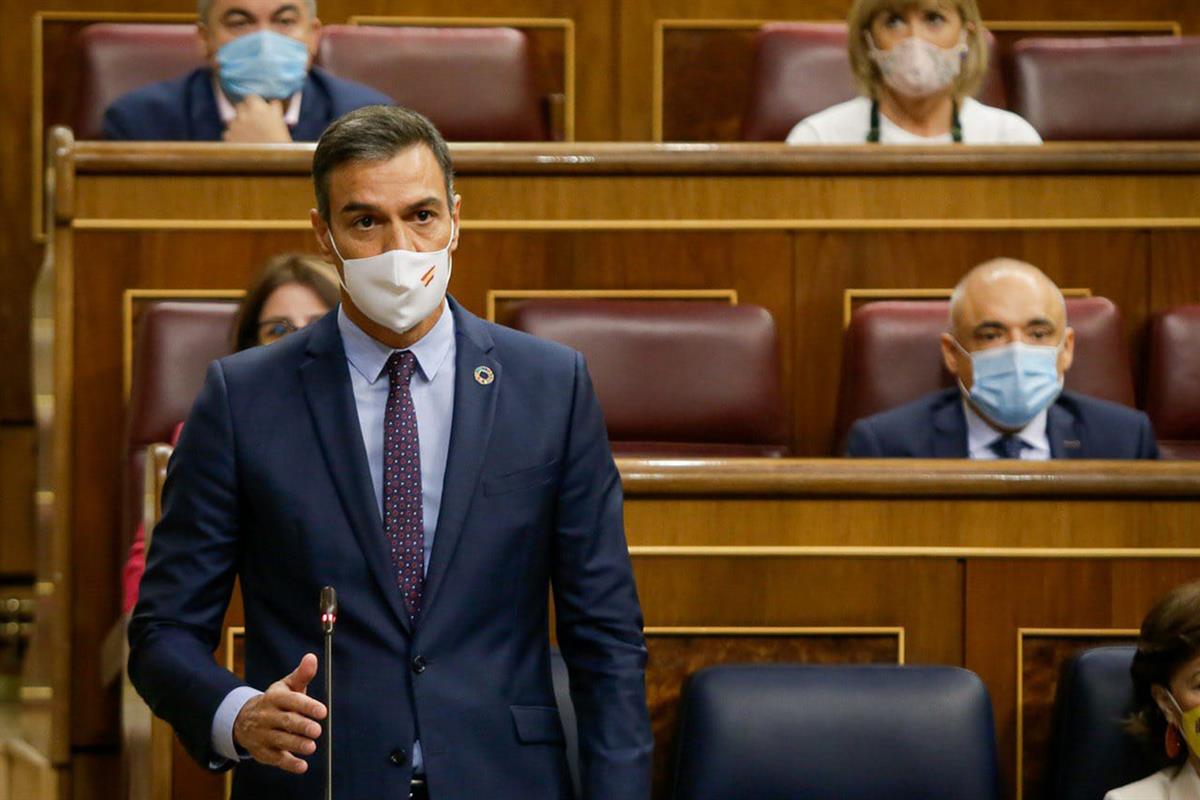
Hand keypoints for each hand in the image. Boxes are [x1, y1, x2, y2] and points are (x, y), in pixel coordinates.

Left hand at [223, 96, 291, 142]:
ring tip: (250, 138)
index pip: (251, 97)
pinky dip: (234, 138)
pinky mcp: (228, 137)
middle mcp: (243, 113)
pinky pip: (228, 134)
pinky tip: (244, 145)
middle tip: (254, 124)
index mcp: (257, 107)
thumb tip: (272, 103)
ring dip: (239, 126)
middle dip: (246, 113)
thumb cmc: (280, 143)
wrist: (271, 163)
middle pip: (240, 106)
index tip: (259, 110)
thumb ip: (274, 109)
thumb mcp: (280, 121)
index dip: (255, 104)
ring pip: (234, 121)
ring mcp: (234, 125)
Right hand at [233, 653, 325, 773]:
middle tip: (317, 731)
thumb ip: (302, 675)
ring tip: (311, 747)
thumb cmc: (277, 701)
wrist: (245, 719)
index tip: (323, 711)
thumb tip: (312, 657)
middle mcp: (267, 715)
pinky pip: (275, 758)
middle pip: (285, 721)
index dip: (307, 706)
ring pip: (280, 740)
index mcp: (274, 697)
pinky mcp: (262, 751)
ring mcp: (262, 734)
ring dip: (296, 744)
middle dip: (301, 726)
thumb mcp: (287, 686)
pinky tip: (302, 766)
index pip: (291, 701)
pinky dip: (289, 764)